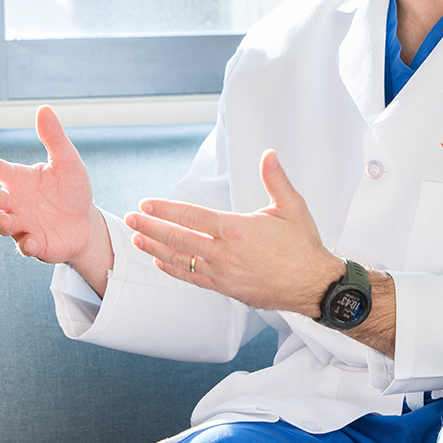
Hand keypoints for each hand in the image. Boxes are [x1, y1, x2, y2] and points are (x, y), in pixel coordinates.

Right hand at [0, 105, 112, 288]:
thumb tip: (43, 109)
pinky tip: (31, 242)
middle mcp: (15, 202)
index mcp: (19, 179)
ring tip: (4, 221)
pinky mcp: (35, 244)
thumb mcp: (68, 162)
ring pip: (4, 224)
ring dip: (2, 223)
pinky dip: (26, 244)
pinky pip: (26, 246)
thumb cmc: (71, 189)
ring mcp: (22, 224)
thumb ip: (54, 139)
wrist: (85, 223)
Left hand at [123, 149, 341, 314]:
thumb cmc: (303, 246)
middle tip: (129, 220)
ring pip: (180, 259)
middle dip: (149, 228)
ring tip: (136, 240)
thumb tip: (269, 154)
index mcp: (236, 229)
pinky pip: (192, 278)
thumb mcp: (292, 207)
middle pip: (178, 238)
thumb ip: (276, 179)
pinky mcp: (226, 289)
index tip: (145, 205)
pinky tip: (160, 262)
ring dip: (155, 248)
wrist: (313, 285)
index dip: (164, 210)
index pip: (191, 217)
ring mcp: (222, 273)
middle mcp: (224, 253)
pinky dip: (173, 270)